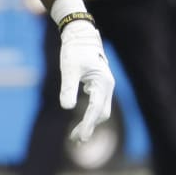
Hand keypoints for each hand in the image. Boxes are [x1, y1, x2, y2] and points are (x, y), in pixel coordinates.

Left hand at [58, 20, 114, 141]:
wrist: (80, 35)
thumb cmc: (74, 50)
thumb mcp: (69, 68)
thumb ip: (68, 87)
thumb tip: (67, 108)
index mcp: (103, 83)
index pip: (96, 109)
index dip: (89, 124)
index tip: (81, 137)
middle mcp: (107, 86)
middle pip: (101, 113)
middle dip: (89, 127)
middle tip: (75, 140)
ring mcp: (105, 87)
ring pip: (100, 110)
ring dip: (90, 123)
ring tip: (75, 136)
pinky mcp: (99, 86)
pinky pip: (97, 105)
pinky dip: (90, 116)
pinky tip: (80, 122)